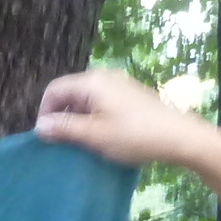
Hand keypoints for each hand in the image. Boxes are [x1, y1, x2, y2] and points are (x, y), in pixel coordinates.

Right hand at [34, 67, 212, 169]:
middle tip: (62, 143)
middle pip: (70, 93)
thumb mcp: (95, 135)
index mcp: (92, 82)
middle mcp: (104, 77)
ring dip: (77, 119)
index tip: (46, 137)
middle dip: (61, 116)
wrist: (180, 136)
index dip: (45, 112)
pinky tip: (101, 136)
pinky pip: (101, 103)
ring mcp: (118, 85)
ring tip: (81, 143)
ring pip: (85, 99)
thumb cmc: (135, 136)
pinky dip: (93, 117)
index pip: (54, 90)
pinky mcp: (129, 95)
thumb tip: (40, 126)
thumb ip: (65, 129)